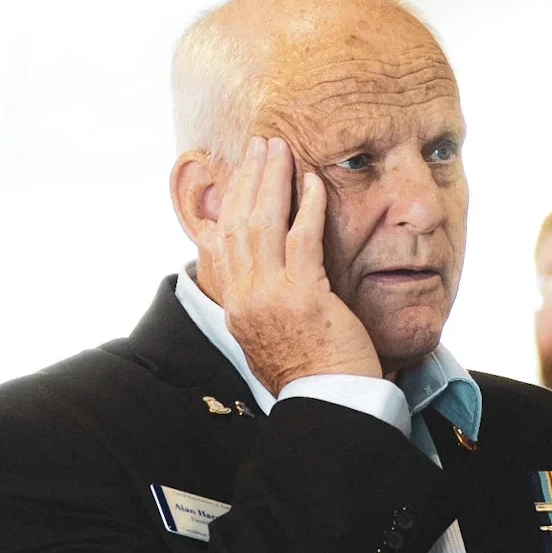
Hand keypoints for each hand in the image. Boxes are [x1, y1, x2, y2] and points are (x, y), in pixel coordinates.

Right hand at [199, 135, 381, 390]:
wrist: (330, 406)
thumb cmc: (311, 376)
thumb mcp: (269, 340)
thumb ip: (260, 307)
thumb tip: (256, 286)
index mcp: (235, 308)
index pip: (222, 242)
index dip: (228, 201)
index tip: (237, 173)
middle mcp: (245, 298)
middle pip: (238, 223)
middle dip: (248, 178)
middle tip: (259, 146)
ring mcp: (271, 296)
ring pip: (264, 223)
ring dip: (272, 179)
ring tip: (279, 149)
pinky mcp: (304, 295)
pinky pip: (302, 237)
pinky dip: (307, 204)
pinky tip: (312, 180)